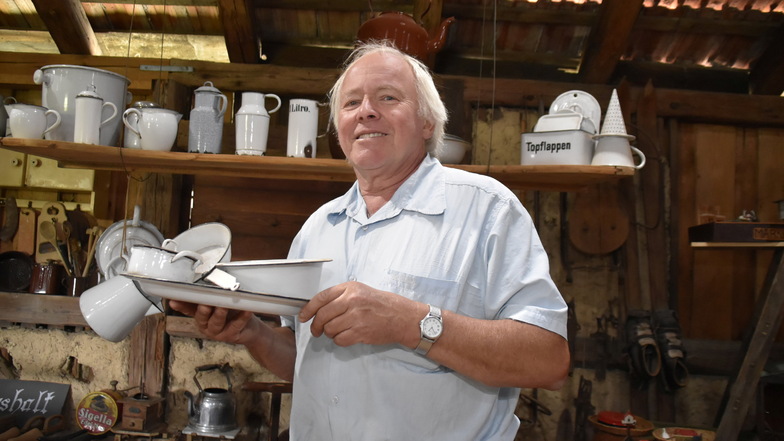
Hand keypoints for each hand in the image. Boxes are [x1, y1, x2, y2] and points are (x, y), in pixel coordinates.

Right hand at [169, 300, 259, 344]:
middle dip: (202, 309)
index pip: (188, 309)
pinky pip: (236, 325)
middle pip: (201, 317)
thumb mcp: (219, 303)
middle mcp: (206, 325)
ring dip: (220, 313)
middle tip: (205, 302)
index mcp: (201, 315)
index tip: (173, 300)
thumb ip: (211, 295)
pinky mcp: (231, 336)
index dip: (181, 305)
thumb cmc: (233, 313)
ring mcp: (218, 332)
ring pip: (216, 322)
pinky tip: (245, 310)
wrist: (249, 329)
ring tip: (223, 306)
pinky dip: (241, 317)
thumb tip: (204, 280)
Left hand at [299, 281, 420, 346]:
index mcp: (350, 288)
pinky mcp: (360, 332)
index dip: (308, 309)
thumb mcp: (361, 291)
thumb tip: (319, 308)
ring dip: (330, 333)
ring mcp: (356, 317)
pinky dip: (339, 340)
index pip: (321, 298)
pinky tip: (347, 336)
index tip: (303, 316)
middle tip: (317, 330)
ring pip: (329, 329)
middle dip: (316, 326)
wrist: (403, 317)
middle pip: (322, 316)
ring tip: (339, 331)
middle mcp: (352, 301)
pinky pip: (339, 339)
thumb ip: (341, 297)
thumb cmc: (383, 304)